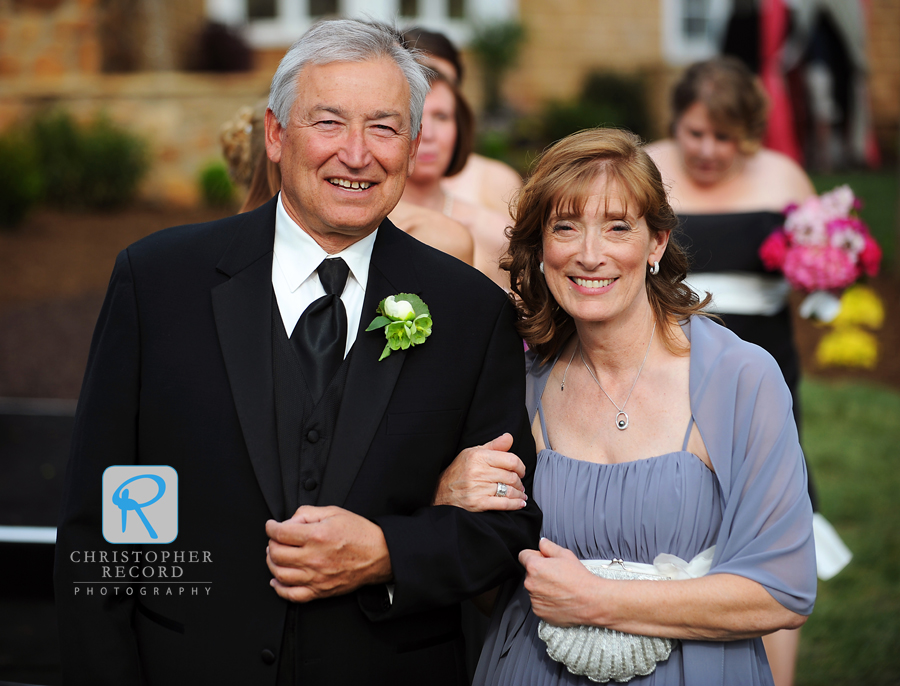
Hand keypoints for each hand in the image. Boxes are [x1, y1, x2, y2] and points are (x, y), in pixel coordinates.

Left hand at [266, 506, 391, 602]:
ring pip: (280, 574)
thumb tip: (289, 521)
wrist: (379, 554)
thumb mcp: (334, 512)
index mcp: (317, 536)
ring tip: (275, 556)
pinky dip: (279, 588)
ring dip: (272, 563)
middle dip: (271, 544)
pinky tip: (277, 580)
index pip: (280, 533)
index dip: (270, 527)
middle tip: (275, 539)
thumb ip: (308, 513)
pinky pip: (292, 595)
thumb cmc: (359, 533)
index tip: (271, 526)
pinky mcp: (320, 591)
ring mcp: (316, 577)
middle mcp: (314, 558)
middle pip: (276, 554)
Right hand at [433, 433, 526, 511]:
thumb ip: (493, 446)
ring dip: (519, 494)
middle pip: (511, 476)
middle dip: (519, 482)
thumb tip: (509, 437)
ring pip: (509, 490)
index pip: (510, 460)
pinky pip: (503, 504)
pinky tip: (519, 503)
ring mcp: (477, 488)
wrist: (439, 492)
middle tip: (520, 484)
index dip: (520, 466)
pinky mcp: (477, 503)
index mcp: (478, 456)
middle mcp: (478, 471)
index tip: (521, 471)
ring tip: (520, 494)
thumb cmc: (458, 471)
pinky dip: (514, 504)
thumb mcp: (472, 453)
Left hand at [519, 538, 602, 626]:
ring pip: (534, 588)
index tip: (543, 559)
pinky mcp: (539, 612)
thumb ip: (549, 546)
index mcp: (534, 567)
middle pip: (529, 573)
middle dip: (539, 572)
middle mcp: (530, 584)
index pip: (523, 555)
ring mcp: (534, 599)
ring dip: (542, 587)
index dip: (535, 555)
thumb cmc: (580, 579)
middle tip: (556, 574)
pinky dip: (546, 601)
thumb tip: (542, 543)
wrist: (591, 601)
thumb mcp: (565, 555)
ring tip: (560, 588)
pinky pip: (538, 602)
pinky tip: (559, 598)